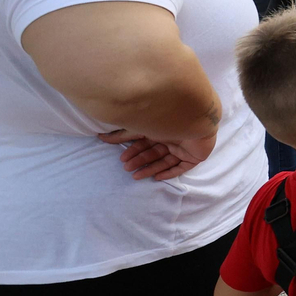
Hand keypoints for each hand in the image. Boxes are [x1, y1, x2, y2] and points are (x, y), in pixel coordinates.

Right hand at [98, 129, 217, 180]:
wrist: (194, 117)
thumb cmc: (167, 119)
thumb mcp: (141, 127)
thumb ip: (123, 134)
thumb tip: (100, 137)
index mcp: (162, 129)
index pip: (146, 142)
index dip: (134, 151)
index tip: (122, 159)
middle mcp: (173, 137)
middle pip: (154, 152)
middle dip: (140, 161)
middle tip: (127, 168)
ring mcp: (185, 147)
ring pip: (166, 161)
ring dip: (151, 168)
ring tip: (137, 176)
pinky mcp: (195, 156)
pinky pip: (182, 167)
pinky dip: (170, 172)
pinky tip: (158, 178)